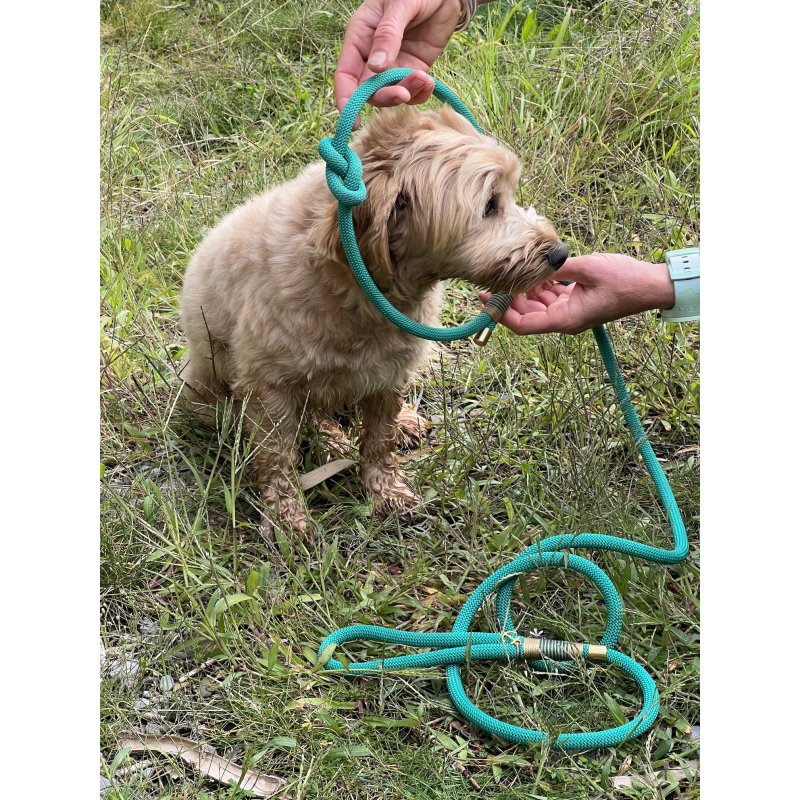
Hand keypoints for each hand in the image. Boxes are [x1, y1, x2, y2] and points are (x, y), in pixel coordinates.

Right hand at [335, 0, 462, 119]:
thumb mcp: (400, 5)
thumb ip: (387, 35)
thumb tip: (375, 68)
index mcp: (360, 37)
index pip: (345, 75)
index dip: (346, 100)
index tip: (352, 121)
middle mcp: (372, 55)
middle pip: (369, 91)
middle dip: (386, 96)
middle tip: (405, 94)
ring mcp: (393, 65)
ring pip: (392, 94)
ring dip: (407, 94)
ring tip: (424, 79)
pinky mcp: (413, 69)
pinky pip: (412, 92)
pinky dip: (420, 94)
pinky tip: (430, 82)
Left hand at [478, 254, 675, 334]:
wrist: (651, 285)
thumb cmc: (625, 280)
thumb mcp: (588, 268)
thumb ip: (558, 267)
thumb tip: (535, 262)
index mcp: (565, 319)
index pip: (523, 325)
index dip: (501, 314)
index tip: (485, 298)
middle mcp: (565, 320)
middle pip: (526, 315)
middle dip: (508, 299)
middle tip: (492, 280)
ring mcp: (570, 312)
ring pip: (537, 305)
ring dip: (524, 290)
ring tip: (511, 271)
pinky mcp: (576, 301)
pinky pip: (550, 297)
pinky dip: (540, 286)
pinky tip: (534, 270)